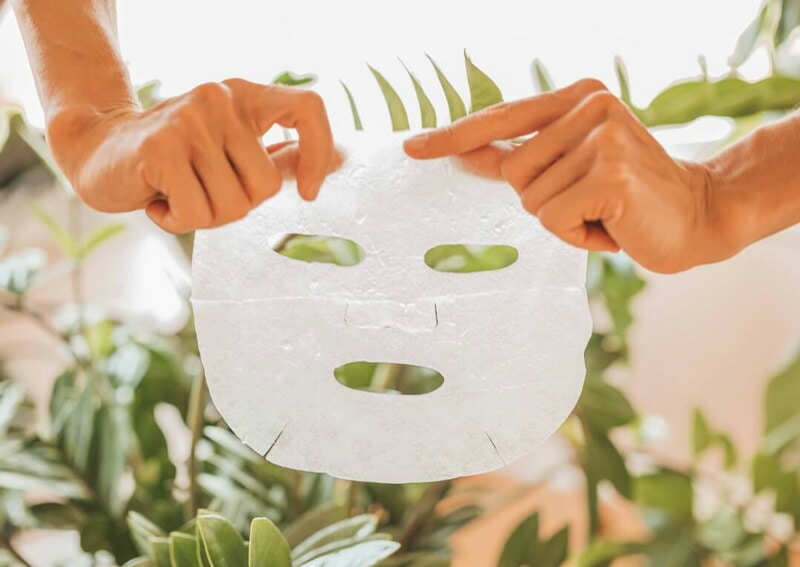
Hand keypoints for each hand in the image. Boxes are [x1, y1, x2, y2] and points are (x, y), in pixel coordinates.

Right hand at [47, 79, 336, 232]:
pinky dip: (177, 221)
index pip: (309, 109)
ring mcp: (191, 120)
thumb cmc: (175, 161)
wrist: (99, 150)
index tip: (310, 193)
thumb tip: (337, 164)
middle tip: (203, 193)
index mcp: (245, 97)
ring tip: (178, 193)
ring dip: (205, 217)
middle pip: (267, 186)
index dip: (320, 154)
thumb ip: (275, 156)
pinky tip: (158, 200)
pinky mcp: (161, 147)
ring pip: (233, 207)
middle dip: (238, 206)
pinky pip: (197, 213)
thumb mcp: (230, 151)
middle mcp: (221, 99)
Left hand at [404, 79, 738, 273]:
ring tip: (605, 212)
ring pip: (532, 200)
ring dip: (563, 220)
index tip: (412, 147)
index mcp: (578, 97)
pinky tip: (613, 226)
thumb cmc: (626, 196)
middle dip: (545, 200)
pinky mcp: (611, 174)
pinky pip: (554, 220)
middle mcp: (591, 107)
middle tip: (592, 200)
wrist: (697, 215)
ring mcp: (603, 138)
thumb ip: (520, 156)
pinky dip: (577, 235)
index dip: (454, 137)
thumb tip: (464, 152)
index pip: (502, 118)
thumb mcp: (571, 166)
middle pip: (514, 173)